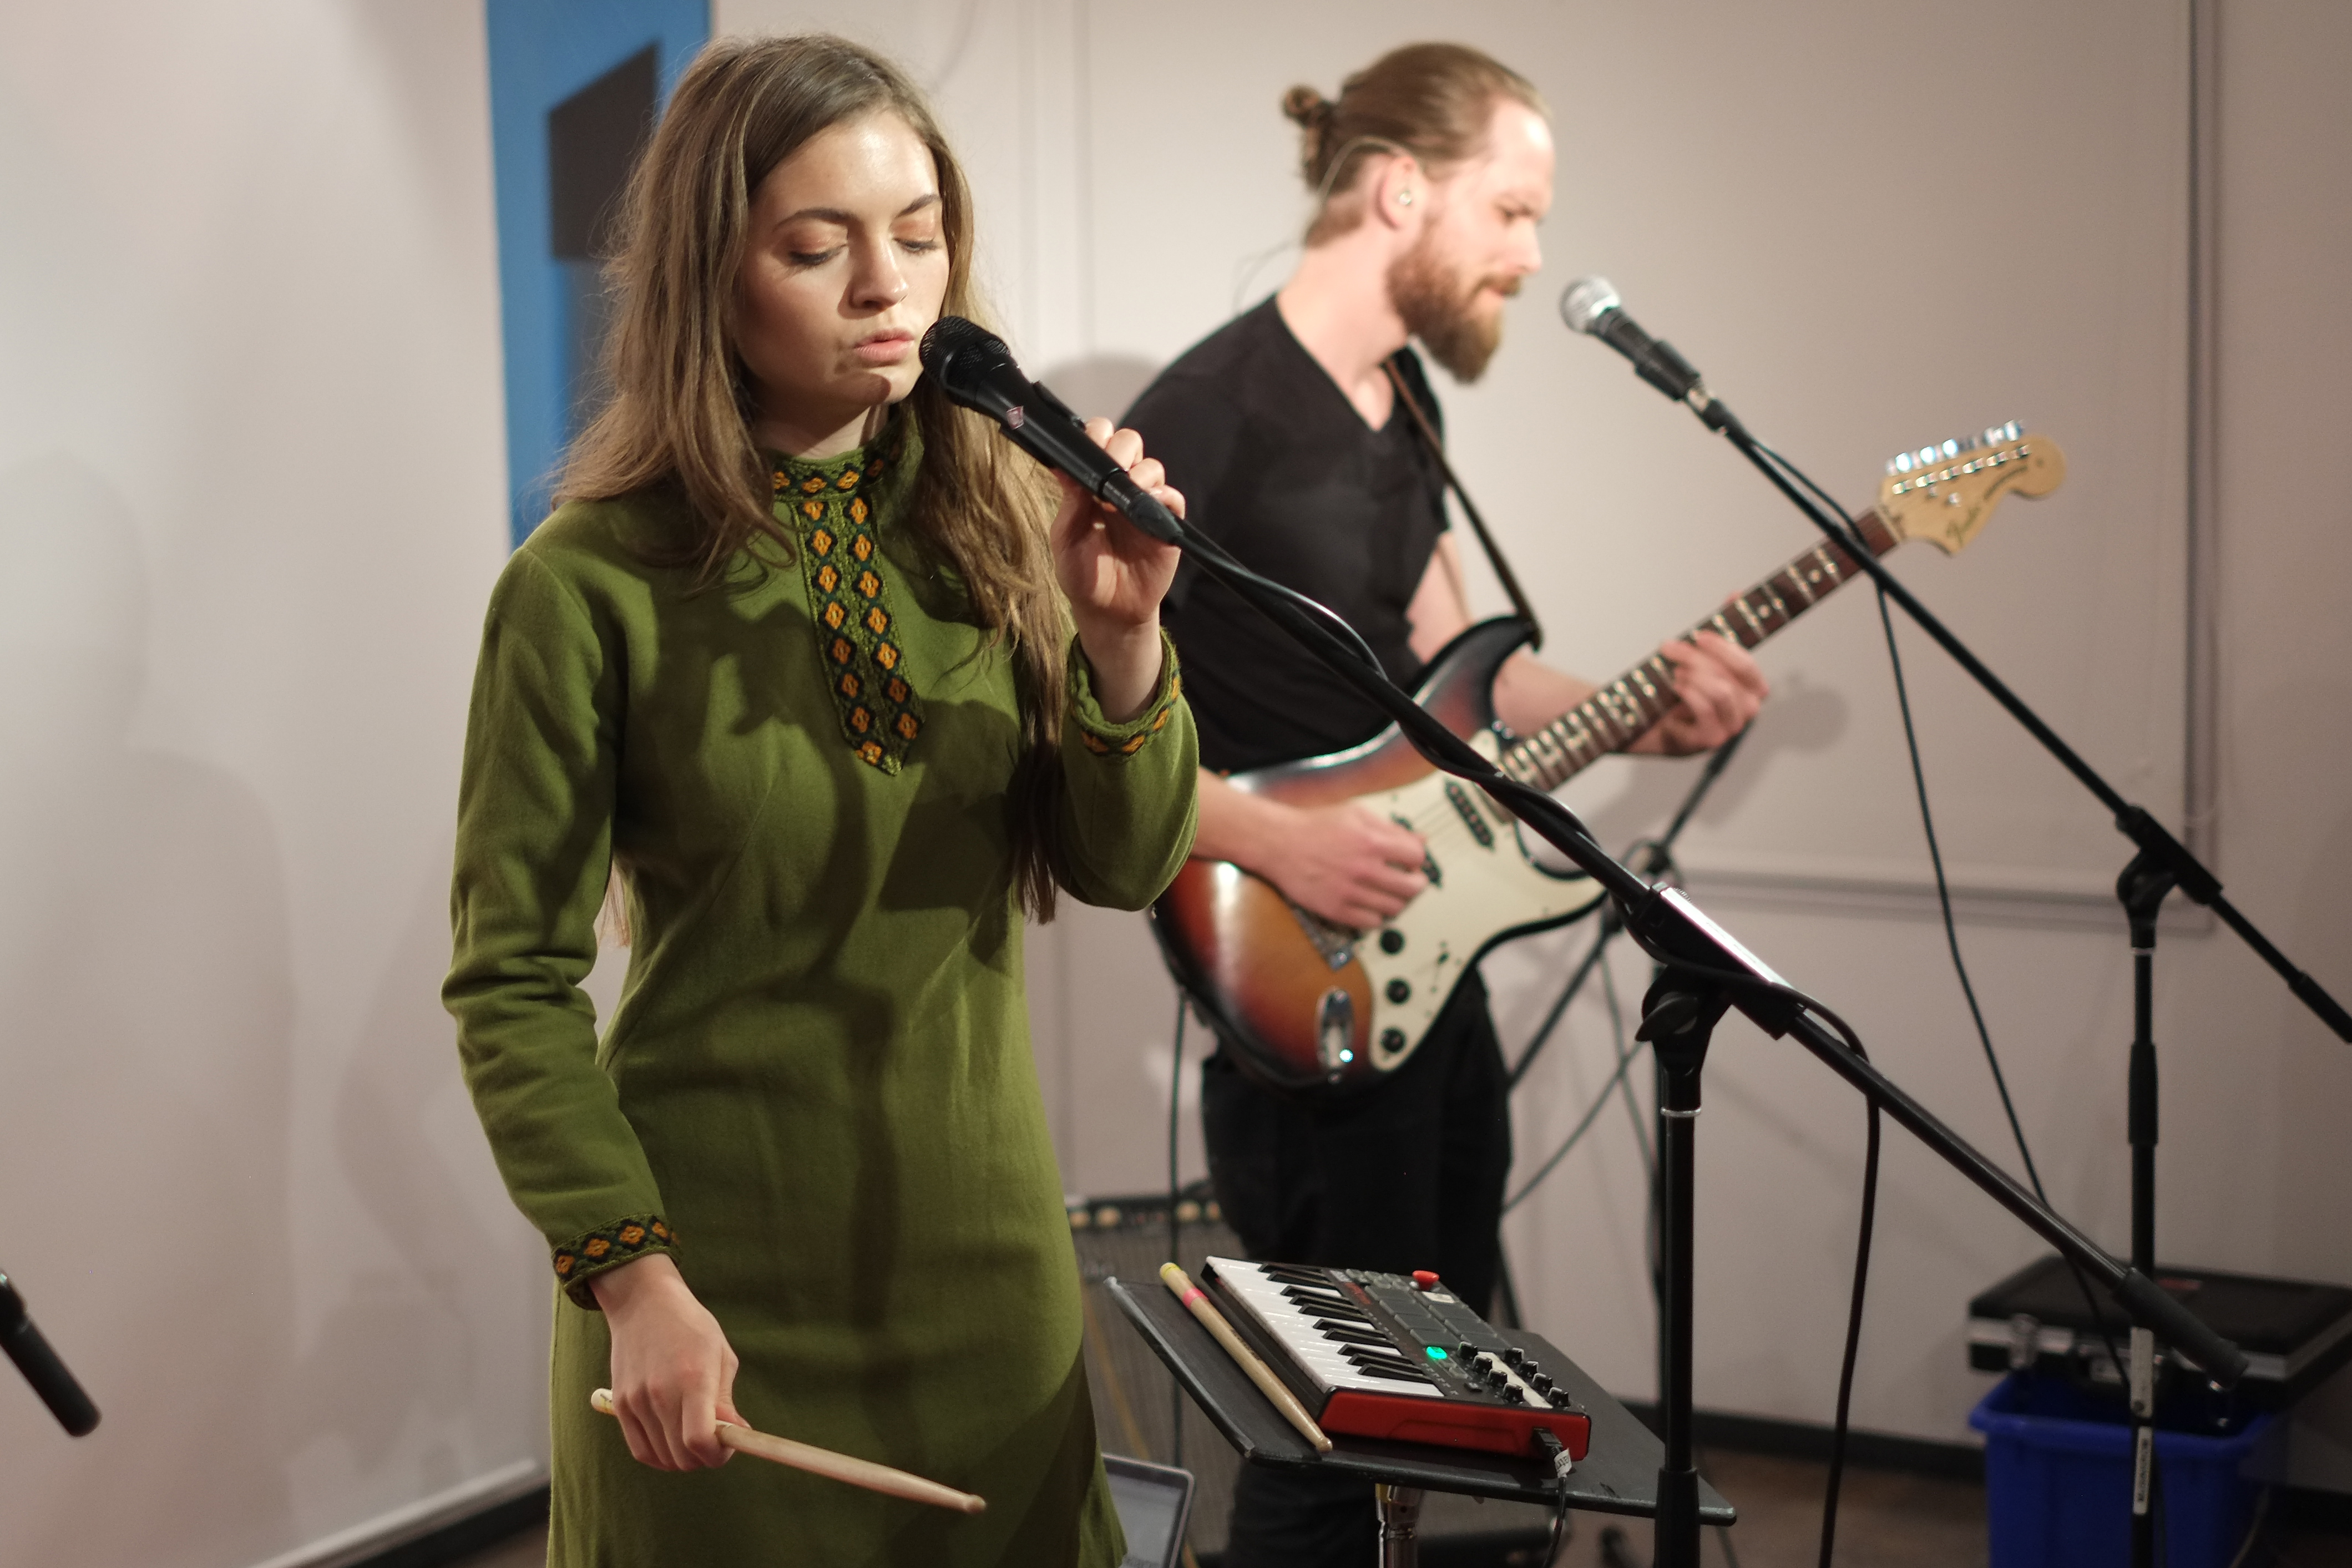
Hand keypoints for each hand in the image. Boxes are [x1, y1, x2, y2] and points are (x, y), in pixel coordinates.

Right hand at [590, 1253, 743, 1470]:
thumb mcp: (720, 1356)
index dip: (718, 1455)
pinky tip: (672, 1443)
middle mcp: (661, 1393)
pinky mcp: (620, 1404)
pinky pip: (640, 1449)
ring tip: (693, 1438)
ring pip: (662, 1457)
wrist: (644, 1302)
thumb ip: (725, 1401)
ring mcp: (637, 1400)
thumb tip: (736, 1436)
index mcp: (693, 1379)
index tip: (728, 1448)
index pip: (700, 1440)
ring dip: (682, 1458)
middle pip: (682, 1455)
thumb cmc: (691, 1326)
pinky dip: (659, 1455)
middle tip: (714, 1442)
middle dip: (704, 1458)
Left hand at [1050, 418, 1183, 720]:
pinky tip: (1148, 504)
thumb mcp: (1066, 541)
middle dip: (1118, 447)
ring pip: (1152, 466)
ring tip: (1124, 494)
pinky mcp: (1166, 523)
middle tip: (1109, 468)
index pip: (1098, 442)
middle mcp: (1120, 487)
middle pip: (1128, 442)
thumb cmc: (1083, 576)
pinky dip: (1163, 495)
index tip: (1086, 451)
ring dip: (1139, 472)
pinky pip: (1172, 498)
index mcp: (1092, 485)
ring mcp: (1145, 503)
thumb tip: (1064, 468)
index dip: (1094, 437)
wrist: (1109, 612)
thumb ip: (1069, 505)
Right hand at [1260, 801, 1428, 928]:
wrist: (1279, 844)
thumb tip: (1419, 839)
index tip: (1412, 862)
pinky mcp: (1336, 910)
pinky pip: (1371, 923)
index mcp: (1371, 841)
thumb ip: (1390, 827)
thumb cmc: (1315, 826)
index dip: (1417, 859)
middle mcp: (1363, 869)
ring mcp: (1350, 892)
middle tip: (1410, 881)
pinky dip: (1377, 917)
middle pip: (1412, 888)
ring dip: (1397, 901)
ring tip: (1389, 893)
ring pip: (1394, 908)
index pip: (1416, 857)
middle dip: (1416, 884)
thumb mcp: (1356, 814)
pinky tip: (1371, 906)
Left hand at [1633, 630, 1767, 754]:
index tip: (1699, 635)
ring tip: (1674, 671)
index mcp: (1749, 690)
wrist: (1645, 725)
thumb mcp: (1698, 659)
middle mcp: (1745, 712)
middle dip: (1698, 657)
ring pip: (1722, 692)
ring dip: (1694, 675)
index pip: (1747, 667)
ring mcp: (1729, 729)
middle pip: (1731, 676)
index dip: (1725, 648)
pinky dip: (1689, 694)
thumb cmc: (1675, 691)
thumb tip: (1736, 594)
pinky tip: (1675, 687)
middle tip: (1669, 648)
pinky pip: (1706, 711)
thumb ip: (1719, 631)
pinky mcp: (1709, 741)